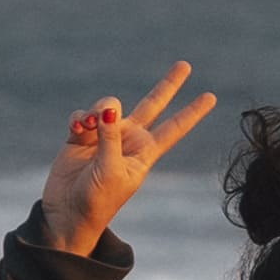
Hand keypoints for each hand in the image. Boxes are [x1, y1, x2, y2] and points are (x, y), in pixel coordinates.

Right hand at [39, 64, 217, 253]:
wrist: (67, 214)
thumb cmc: (97, 201)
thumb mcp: (110, 170)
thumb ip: (111, 137)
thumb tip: (108, 108)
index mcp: (144, 152)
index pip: (174, 128)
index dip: (192, 112)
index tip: (211, 97)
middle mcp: (128, 140)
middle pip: (153, 105)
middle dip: (167, 85)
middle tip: (185, 65)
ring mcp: (105, 136)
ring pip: (109, 106)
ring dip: (98, 110)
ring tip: (88, 126)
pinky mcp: (81, 136)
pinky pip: (82, 114)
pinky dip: (79, 117)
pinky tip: (76, 128)